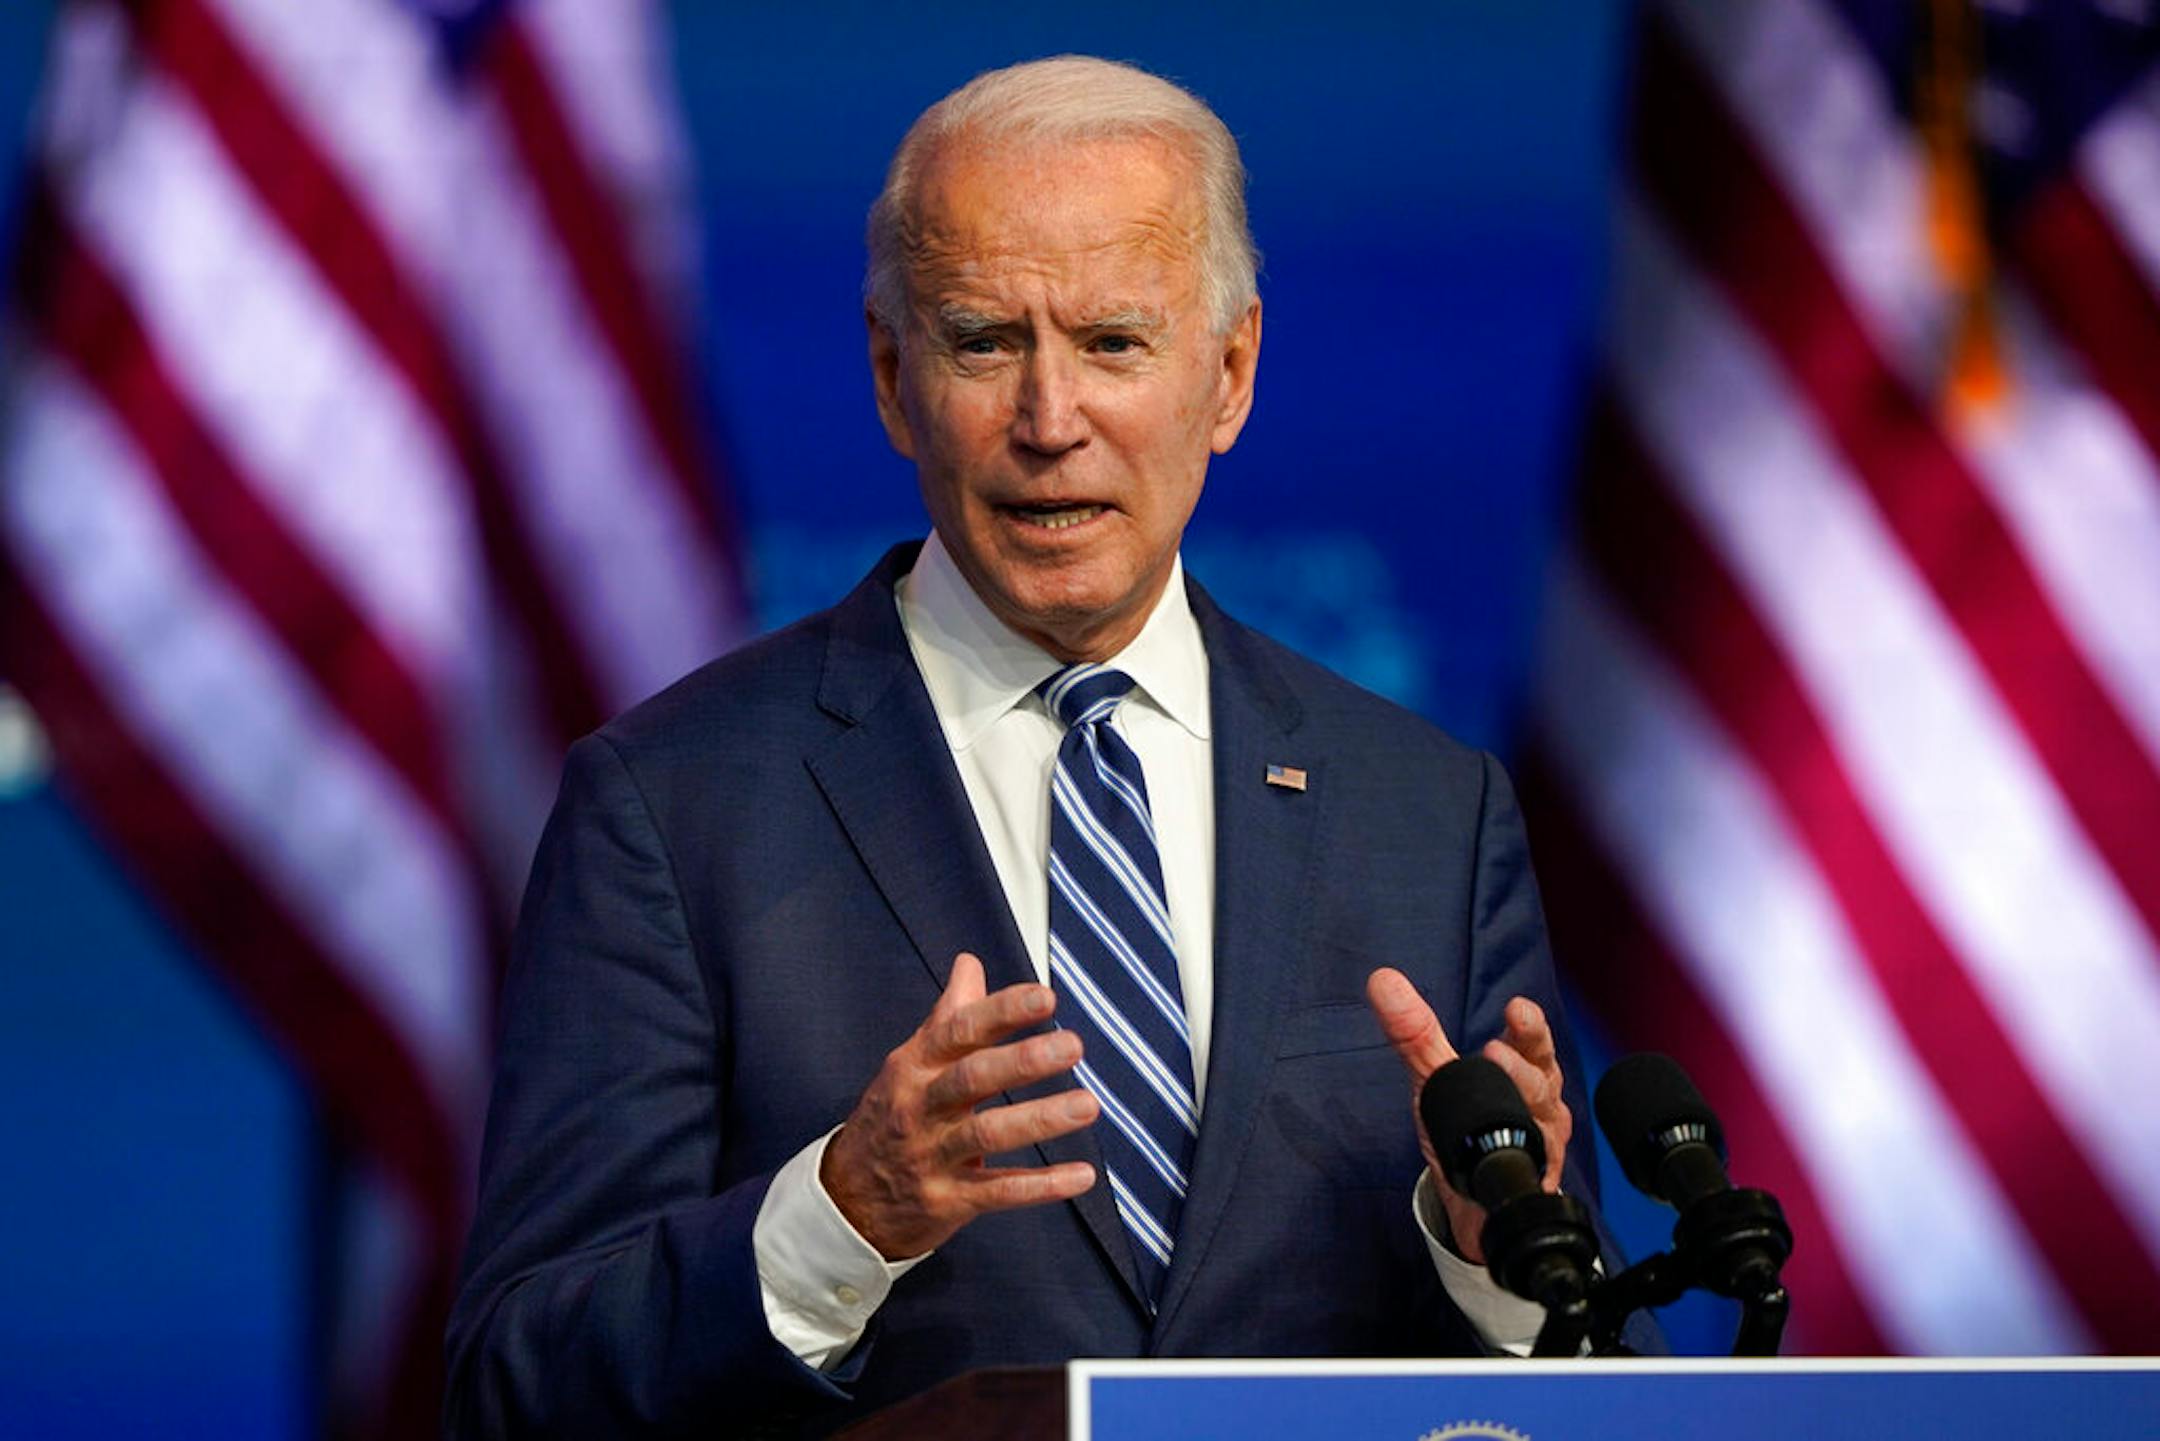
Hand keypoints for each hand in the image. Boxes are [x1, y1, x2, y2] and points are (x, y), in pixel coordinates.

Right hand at [821, 952, 1099, 1258]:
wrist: (846, 1200)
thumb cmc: (890, 1119)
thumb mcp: (910, 1064)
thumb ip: (948, 1016)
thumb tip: (970, 963)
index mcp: (914, 1067)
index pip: (959, 1031)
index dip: (1003, 1012)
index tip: (1045, 998)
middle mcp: (920, 1107)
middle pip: (972, 1077)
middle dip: (1023, 1060)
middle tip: (1072, 1045)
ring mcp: (932, 1155)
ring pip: (987, 1134)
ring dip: (1040, 1118)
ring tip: (1087, 1104)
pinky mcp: (947, 1200)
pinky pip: (998, 1192)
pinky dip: (1041, 1186)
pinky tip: (1081, 1175)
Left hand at [1364, 967, 1571, 1263]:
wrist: (1480, 1197)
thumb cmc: (1468, 1125)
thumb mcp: (1438, 1077)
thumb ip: (1415, 1033)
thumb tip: (1382, 981)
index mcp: (1525, 1068)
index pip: (1532, 1040)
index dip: (1527, 1025)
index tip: (1516, 1009)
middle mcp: (1542, 1102)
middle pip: (1542, 1077)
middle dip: (1521, 1063)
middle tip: (1497, 1050)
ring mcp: (1545, 1143)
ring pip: (1542, 1120)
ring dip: (1522, 1101)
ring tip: (1498, 1084)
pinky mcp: (1539, 1181)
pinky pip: (1537, 1169)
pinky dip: (1527, 1161)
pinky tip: (1509, 1155)